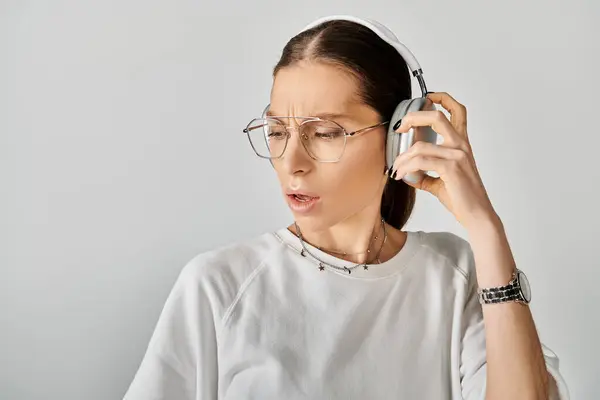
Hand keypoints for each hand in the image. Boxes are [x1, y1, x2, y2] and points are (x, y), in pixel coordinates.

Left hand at [391, 92, 498, 229]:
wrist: (476, 215)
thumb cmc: (461, 198)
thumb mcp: (441, 180)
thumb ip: (425, 172)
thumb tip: (407, 172)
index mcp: (461, 143)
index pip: (457, 111)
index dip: (442, 98)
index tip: (426, 97)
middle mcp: (461, 145)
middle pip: (436, 117)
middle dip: (413, 117)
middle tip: (398, 128)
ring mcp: (457, 155)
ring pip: (420, 146)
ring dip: (401, 157)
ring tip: (395, 169)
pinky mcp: (451, 168)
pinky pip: (420, 161)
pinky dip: (406, 167)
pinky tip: (401, 176)